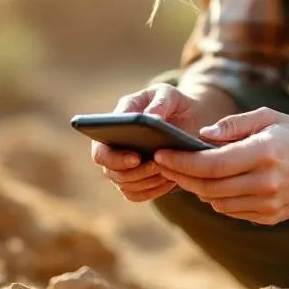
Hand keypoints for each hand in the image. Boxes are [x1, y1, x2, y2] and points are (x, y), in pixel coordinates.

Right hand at [90, 83, 212, 202]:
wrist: (187, 118)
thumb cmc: (171, 102)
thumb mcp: (168, 94)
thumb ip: (160, 102)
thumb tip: (151, 118)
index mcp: (113, 127)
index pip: (100, 151)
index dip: (113, 159)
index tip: (136, 158)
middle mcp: (113, 149)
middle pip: (112, 173)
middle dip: (135, 173)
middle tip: (158, 165)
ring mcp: (124, 167)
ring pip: (126, 186)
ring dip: (147, 181)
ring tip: (169, 171)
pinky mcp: (138, 180)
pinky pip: (137, 194)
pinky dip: (153, 191)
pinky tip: (170, 180)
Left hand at [153, 107, 288, 224]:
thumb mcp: (268, 117)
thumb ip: (232, 126)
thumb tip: (202, 136)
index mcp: (263, 153)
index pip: (210, 164)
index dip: (181, 161)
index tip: (160, 154)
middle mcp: (266, 182)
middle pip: (208, 186)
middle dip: (180, 175)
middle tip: (163, 164)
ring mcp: (270, 203)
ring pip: (216, 202)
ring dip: (198, 189)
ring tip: (186, 173)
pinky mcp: (271, 217)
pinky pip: (232, 211)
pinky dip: (218, 199)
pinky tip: (213, 184)